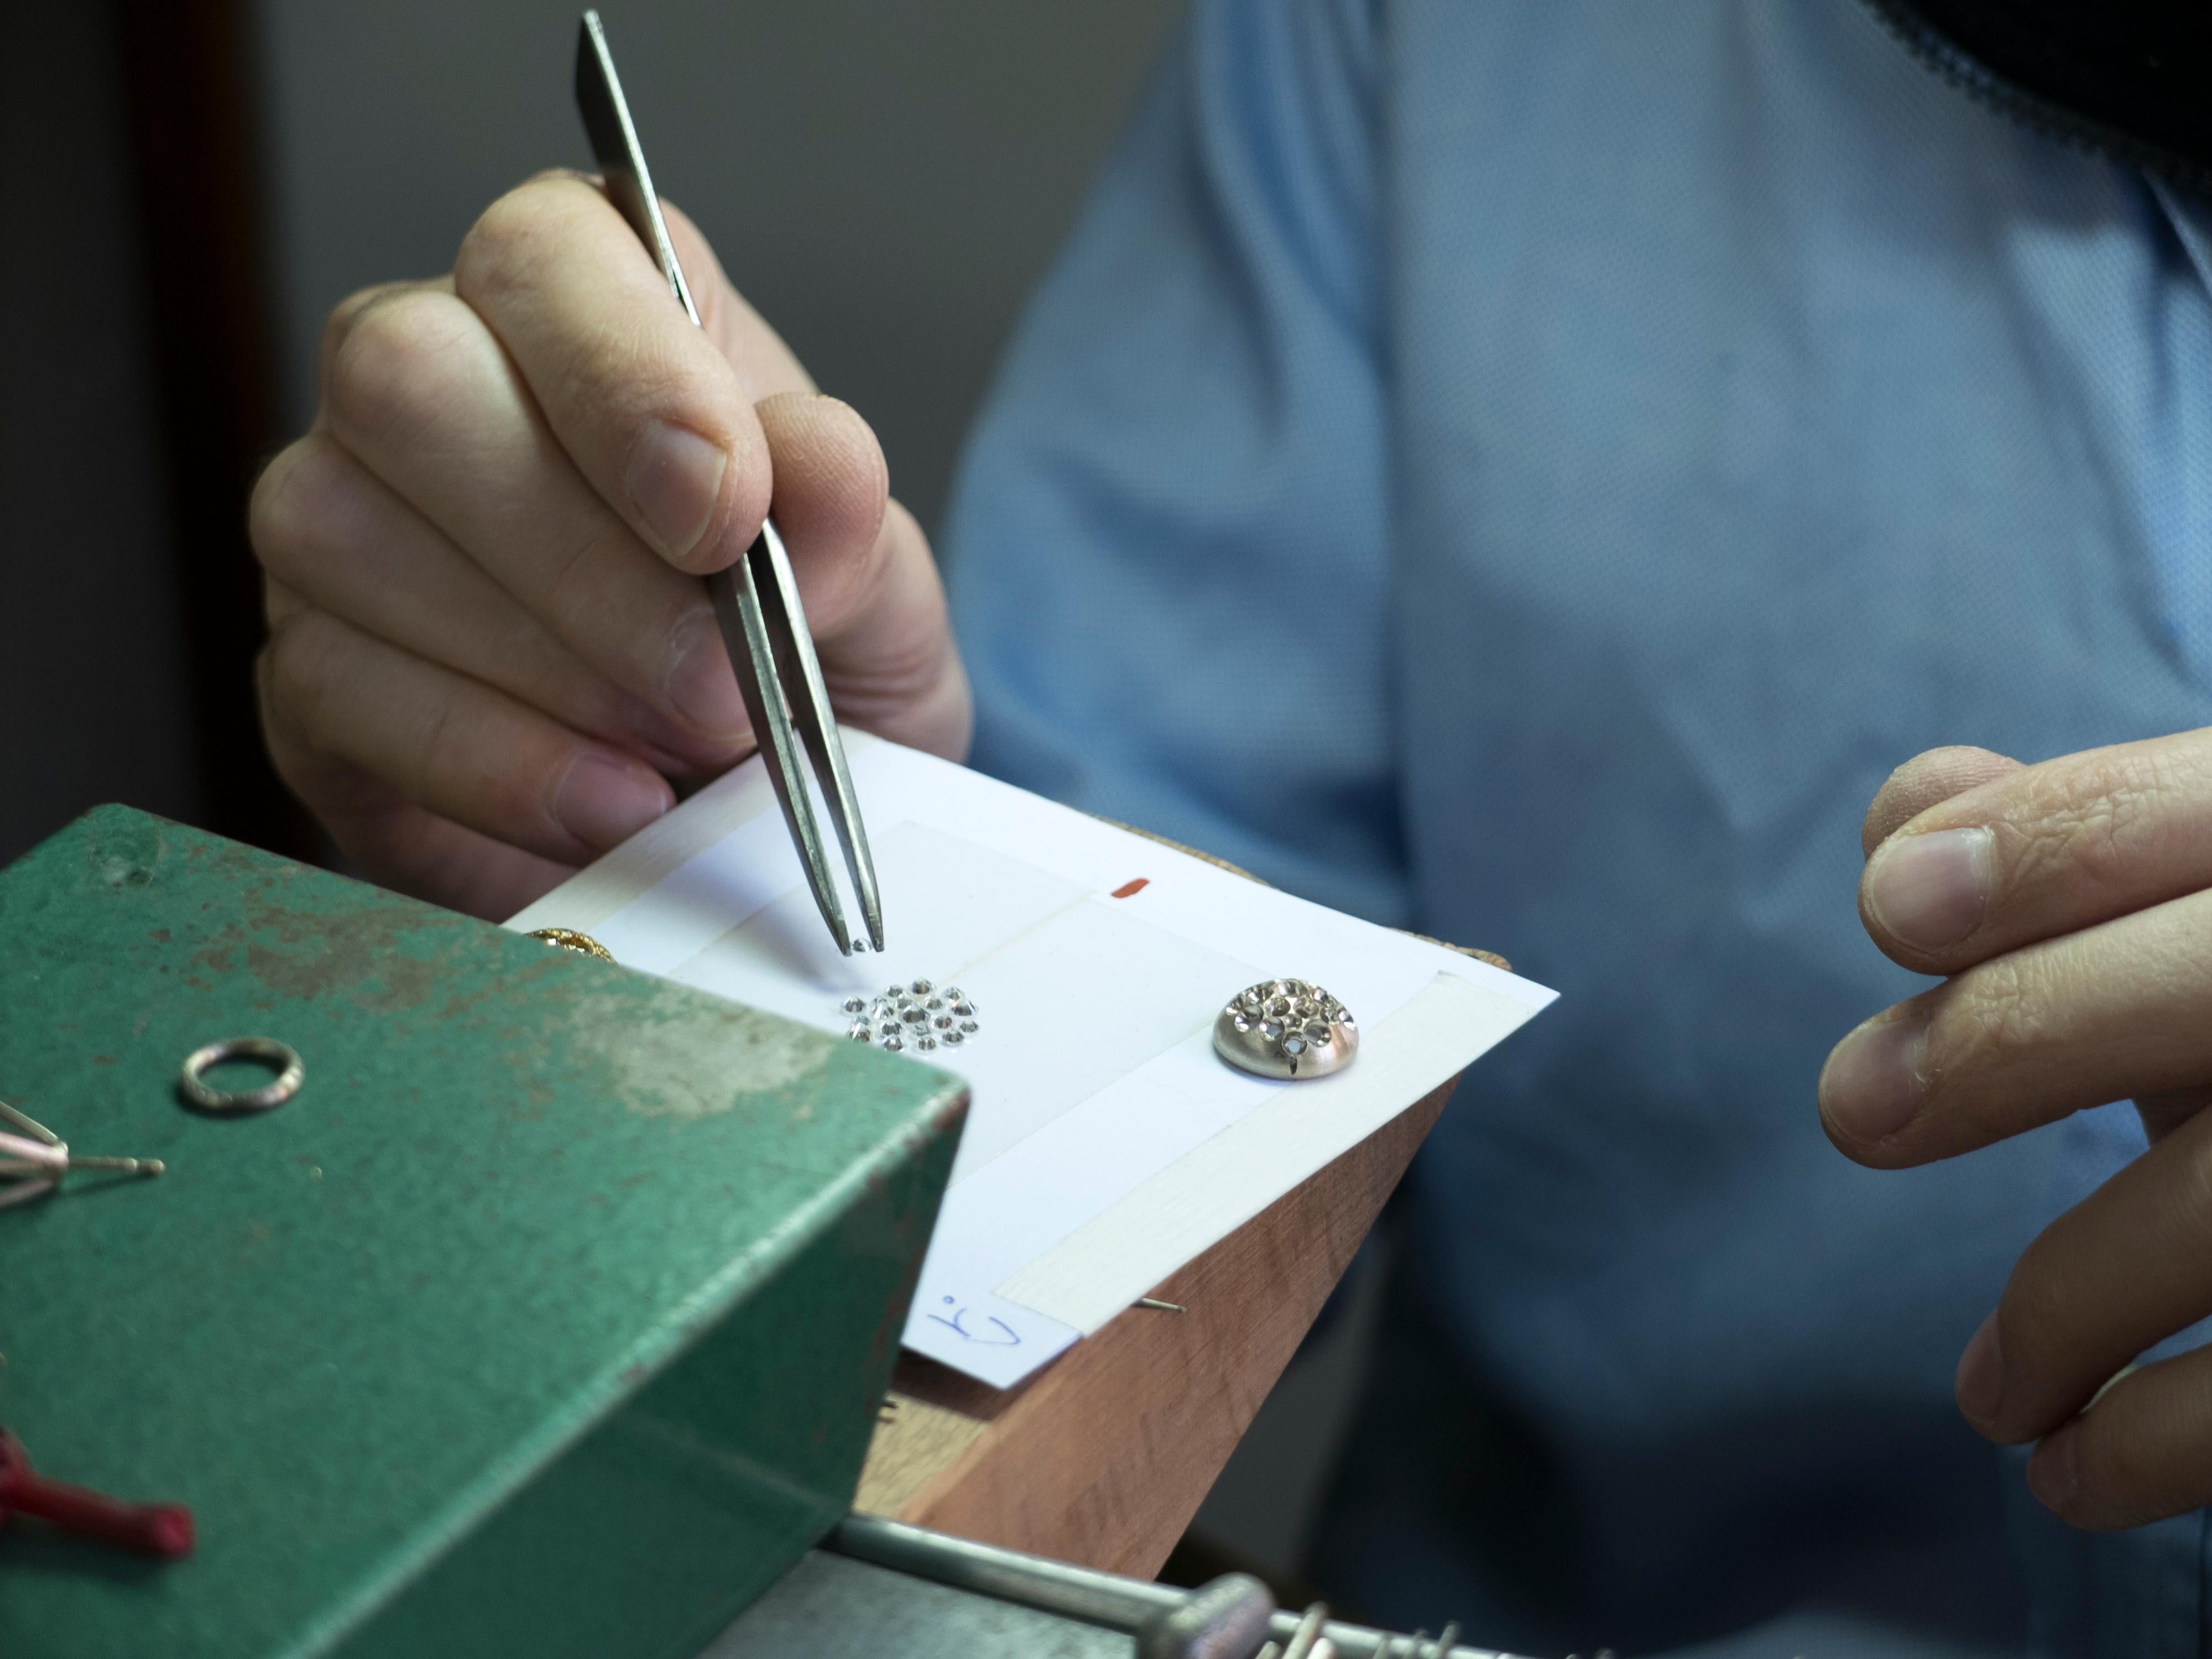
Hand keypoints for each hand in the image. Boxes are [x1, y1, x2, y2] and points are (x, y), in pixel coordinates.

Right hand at [250, 171, 970, 918]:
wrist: (756, 817)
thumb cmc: (804, 657)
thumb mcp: (870, 589)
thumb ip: (849, 522)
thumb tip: (820, 463)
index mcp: (581, 299)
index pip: (543, 252)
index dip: (628, 379)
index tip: (729, 516)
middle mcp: (427, 373)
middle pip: (410, 379)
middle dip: (590, 562)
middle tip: (723, 684)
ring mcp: (339, 514)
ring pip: (351, 533)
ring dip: (553, 673)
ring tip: (684, 750)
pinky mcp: (306, 667)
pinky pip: (338, 688)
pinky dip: (501, 766)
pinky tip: (613, 805)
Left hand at [1820, 731, 2211, 1528]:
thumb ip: (2087, 851)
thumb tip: (1907, 820)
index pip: (2170, 814)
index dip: (2029, 850)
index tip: (1889, 911)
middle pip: (2204, 988)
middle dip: (2008, 1040)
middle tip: (1852, 1109)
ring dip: (2066, 1308)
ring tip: (1986, 1395)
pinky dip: (2161, 1442)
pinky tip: (2073, 1472)